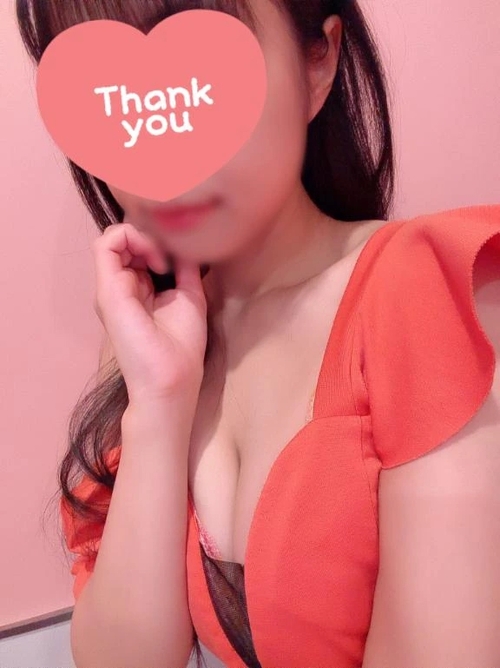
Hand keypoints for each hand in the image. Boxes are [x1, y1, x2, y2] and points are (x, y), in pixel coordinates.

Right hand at [93, 223, 207, 403]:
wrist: (171, 378)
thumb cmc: (182, 345)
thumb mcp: (188, 295)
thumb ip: (184, 268)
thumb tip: (185, 243)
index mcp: (136, 289)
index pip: (135, 247)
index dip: (156, 240)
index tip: (178, 257)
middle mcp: (120, 286)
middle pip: (125, 239)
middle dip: (151, 235)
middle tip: (172, 255)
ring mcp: (110, 288)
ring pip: (114, 237)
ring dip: (144, 236)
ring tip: (165, 259)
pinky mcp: (108, 290)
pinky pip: (106, 244)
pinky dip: (134, 238)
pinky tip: (157, 260)